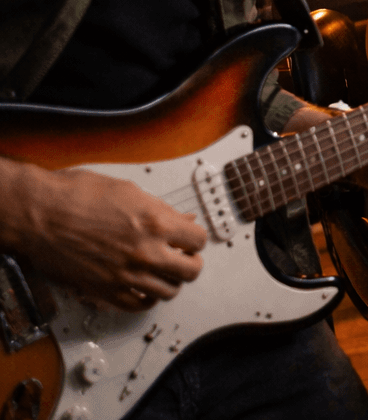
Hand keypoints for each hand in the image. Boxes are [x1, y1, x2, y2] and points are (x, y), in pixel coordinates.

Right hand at [0, 163, 204, 310]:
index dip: (195, 238)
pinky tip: (144, 288)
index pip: (198, 240)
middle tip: (182, 257)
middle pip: (191, 271)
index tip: (189, 238)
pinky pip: (138, 305)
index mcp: (156, 222)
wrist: (39, 214)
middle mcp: (145, 252)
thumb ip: (161, 209)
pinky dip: (146, 299)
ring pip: (168, 291)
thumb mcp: (129, 191)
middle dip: (190, 262)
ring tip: (163, 272)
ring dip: (170, 281)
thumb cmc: (76, 196)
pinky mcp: (104, 290)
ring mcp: (125, 274)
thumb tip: (181, 219)